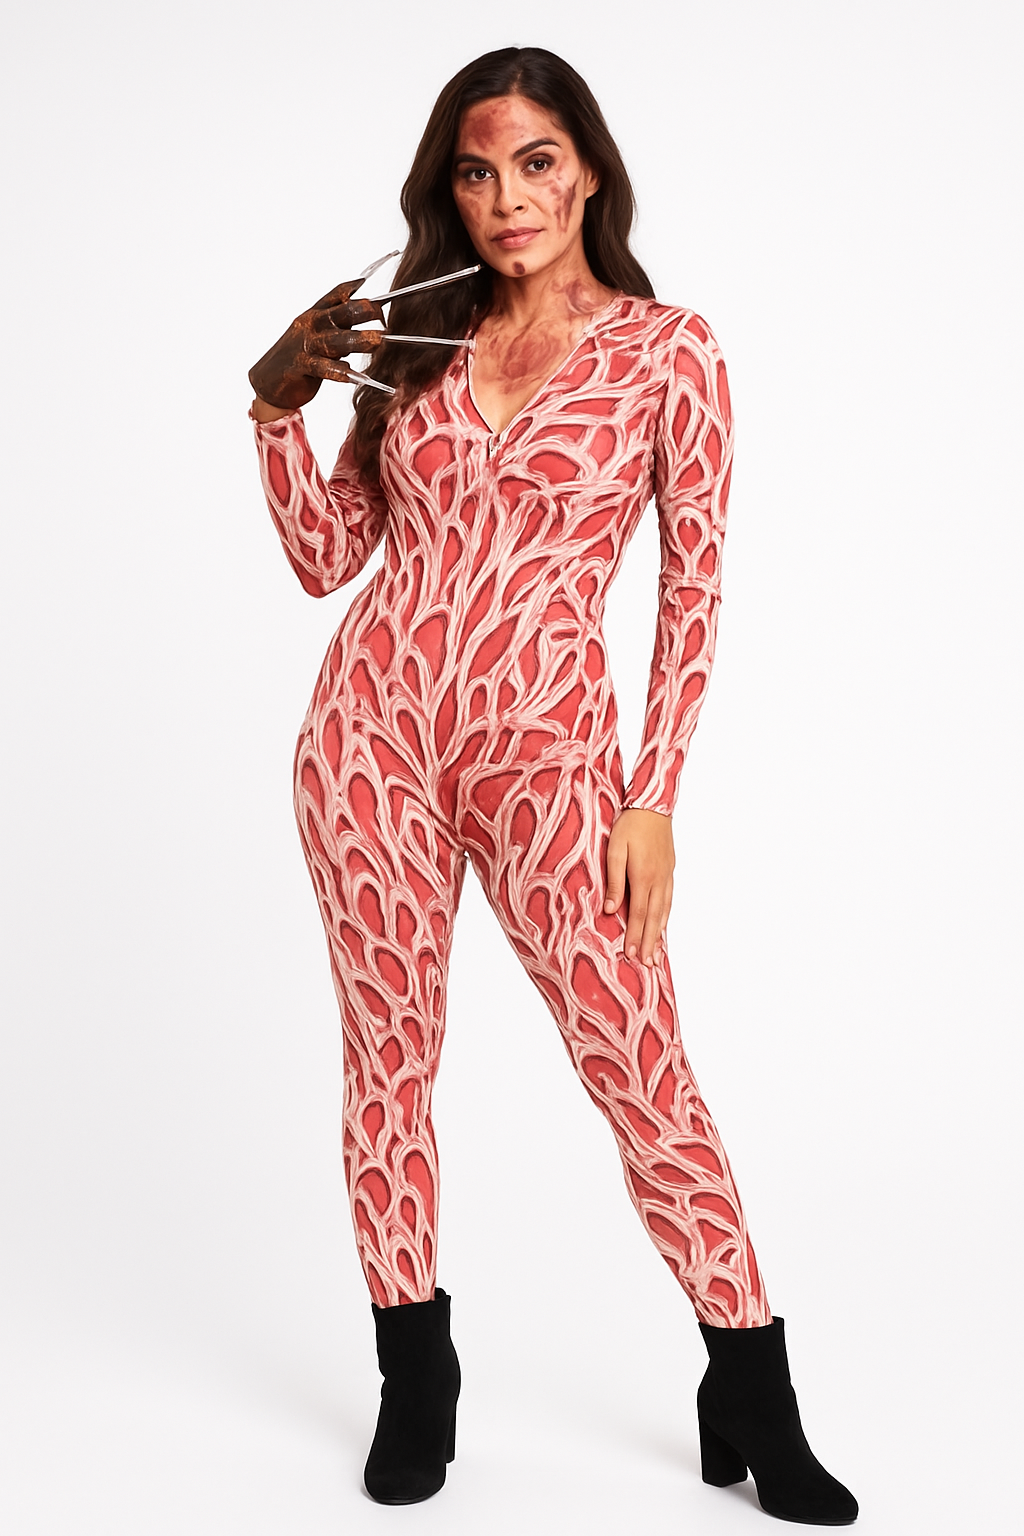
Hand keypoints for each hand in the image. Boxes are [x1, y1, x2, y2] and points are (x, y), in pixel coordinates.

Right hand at [248, 278, 385, 410]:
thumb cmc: (299, 358)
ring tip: (378, 341)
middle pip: (341, 313)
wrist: (268, 382)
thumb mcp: (321, 337)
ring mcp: (305, 344)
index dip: (354, 289)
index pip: (336, 295)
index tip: (373, 289)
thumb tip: (369, 322)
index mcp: (316, 314)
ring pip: (336, 339)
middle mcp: (311, 325)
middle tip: (383, 317)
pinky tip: (353, 374)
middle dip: (363, 312)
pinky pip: (323, 368)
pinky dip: (339, 371)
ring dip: (359, 340)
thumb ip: (342, 329)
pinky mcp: (301, 366)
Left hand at [604, 808, 674, 966]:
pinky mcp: (670, 870)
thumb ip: (613, 880)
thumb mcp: (614, 850)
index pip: (638, 913)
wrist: (653, 805)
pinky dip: (666, 917)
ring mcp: (667, 876)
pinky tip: (663, 926)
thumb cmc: (629, 825)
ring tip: (657, 954)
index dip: (634, 936)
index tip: (631, 955)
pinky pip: (669, 900)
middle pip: (653, 918)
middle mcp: (658, 880)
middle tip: (647, 964)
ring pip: (664, 911)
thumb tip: (611, 909)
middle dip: (649, 943)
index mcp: (643, 876)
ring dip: (659, 934)